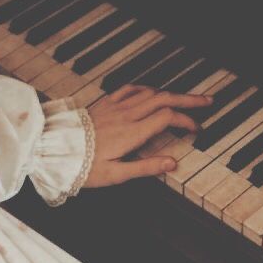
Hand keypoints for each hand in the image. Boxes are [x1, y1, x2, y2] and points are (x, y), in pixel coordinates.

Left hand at [84, 84, 212, 186]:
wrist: (56, 148)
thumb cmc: (84, 165)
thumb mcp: (115, 174)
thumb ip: (145, 167)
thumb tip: (172, 163)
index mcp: (131, 132)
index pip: (167, 118)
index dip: (186, 121)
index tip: (196, 129)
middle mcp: (126, 115)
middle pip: (164, 98)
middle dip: (188, 99)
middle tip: (206, 101)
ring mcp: (115, 106)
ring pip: (150, 92)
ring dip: (170, 93)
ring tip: (183, 98)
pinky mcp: (106, 103)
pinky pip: (129, 89)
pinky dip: (145, 88)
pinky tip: (150, 92)